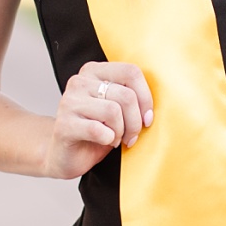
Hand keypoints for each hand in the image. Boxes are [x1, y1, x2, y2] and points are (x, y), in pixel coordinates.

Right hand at [43, 61, 152, 178]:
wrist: (65, 154)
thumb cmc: (96, 130)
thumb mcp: (116, 108)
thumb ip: (130, 96)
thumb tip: (162, 101)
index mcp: (93, 71)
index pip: (131, 72)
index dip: (146, 97)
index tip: (147, 118)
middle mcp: (79, 82)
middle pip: (126, 96)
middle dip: (135, 122)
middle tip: (131, 135)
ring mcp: (68, 102)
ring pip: (114, 112)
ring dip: (121, 131)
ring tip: (116, 138)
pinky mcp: (63, 125)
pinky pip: (99, 130)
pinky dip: (108, 139)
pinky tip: (104, 141)